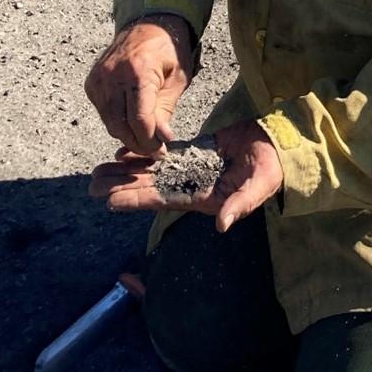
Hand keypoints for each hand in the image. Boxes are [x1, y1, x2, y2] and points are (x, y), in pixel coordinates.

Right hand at [84, 14, 194, 153]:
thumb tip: (161, 140)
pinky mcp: (91, 82)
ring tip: (146, 139)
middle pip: (121, 126)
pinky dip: (117, 122)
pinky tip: (132, 123)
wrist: (150, 25)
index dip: (151, 142)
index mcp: (138, 72)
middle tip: (155, 152)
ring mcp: (98, 79)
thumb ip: (165, 111)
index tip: (162, 153)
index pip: (140, 120)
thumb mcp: (177, 79)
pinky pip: (103, 113)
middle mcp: (113, 75)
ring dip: (128, 136)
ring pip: (110, 123)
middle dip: (139, 144)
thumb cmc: (169, 51)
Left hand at [89, 120, 283, 233]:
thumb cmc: (272, 170)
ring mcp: (191, 169)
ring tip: (99, 170)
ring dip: (127, 171)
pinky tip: (124, 153)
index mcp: (202, 198)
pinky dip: (145, 155)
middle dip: (122, 186)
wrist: (280, 146)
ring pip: (152, 171)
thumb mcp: (260, 187)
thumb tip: (222, 225)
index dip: (136, 201)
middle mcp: (191, 186)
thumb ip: (241, 205)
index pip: (162, 201)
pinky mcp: (195, 152)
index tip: (109, 201)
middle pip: (150, 187)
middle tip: (91, 185)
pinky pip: (165, 155)